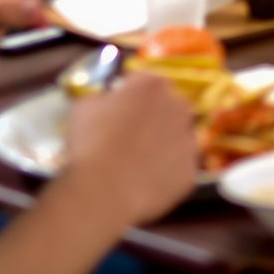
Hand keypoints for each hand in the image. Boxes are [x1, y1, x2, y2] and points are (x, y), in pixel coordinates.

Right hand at [63, 72, 201, 225]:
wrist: (104, 192)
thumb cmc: (90, 144)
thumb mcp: (83, 108)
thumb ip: (102, 98)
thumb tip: (108, 103)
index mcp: (153, 85)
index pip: (143, 81)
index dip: (128, 94)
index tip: (118, 108)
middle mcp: (178, 107)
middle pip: (167, 107)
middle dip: (151, 117)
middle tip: (129, 136)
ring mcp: (188, 141)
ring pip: (176, 138)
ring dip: (161, 144)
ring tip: (136, 163)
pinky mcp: (190, 171)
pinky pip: (177, 168)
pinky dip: (164, 173)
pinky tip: (144, 182)